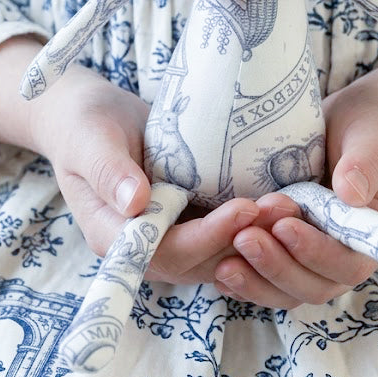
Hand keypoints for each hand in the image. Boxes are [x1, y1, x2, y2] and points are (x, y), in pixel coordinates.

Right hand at [0, 36, 264, 279]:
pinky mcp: (188, 221)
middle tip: (284, 207)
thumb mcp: (91, 140)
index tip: (244, 208)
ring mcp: (169, 236)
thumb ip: (108, 170)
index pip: (166, 251)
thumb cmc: (86, 125)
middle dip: (244, 238)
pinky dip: (252, 224)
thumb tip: (135, 202)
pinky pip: (224, 234)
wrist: (90, 117)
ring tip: (291, 205)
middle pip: (200, 260)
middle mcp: (145, 247)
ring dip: (256, 235)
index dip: (208, 236)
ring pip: (219, 252)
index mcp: (115, 236)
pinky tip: (282, 201)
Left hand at [212, 59, 377, 308]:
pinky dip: (245, 276)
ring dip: (255, 278)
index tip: (284, 226)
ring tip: (224, 259)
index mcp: (373, 235)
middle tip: (243, 238)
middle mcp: (344, 253)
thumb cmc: (376, 125)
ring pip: (285, 287)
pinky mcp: (288, 246)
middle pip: (312, 285)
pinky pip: (267, 274)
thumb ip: (366, 163)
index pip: (346, 263)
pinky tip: (217, 265)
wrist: (359, 118)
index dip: (314, 252)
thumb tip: (350, 195)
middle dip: (276, 266)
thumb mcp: (376, 136)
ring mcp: (314, 253)